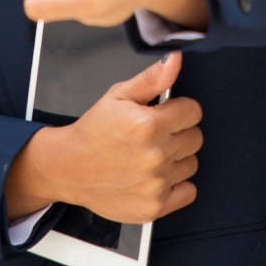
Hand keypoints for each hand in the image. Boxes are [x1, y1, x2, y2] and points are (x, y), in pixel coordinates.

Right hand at [4, 51, 202, 222]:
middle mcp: (155, 155)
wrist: (69, 168)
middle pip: (196, 138)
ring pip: (192, 164)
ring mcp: (156, 184)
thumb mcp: (118, 95)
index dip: (179, 109)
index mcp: (148, 124)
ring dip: (176, 159)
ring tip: (150, 155)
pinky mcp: (154, 206)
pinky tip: (156, 176)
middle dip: (179, 133)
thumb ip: (153, 78)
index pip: (193, 111)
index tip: (164, 114)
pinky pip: (188, 192)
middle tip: (154, 135)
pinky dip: (177, 185)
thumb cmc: (94, 130)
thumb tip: (176, 59)